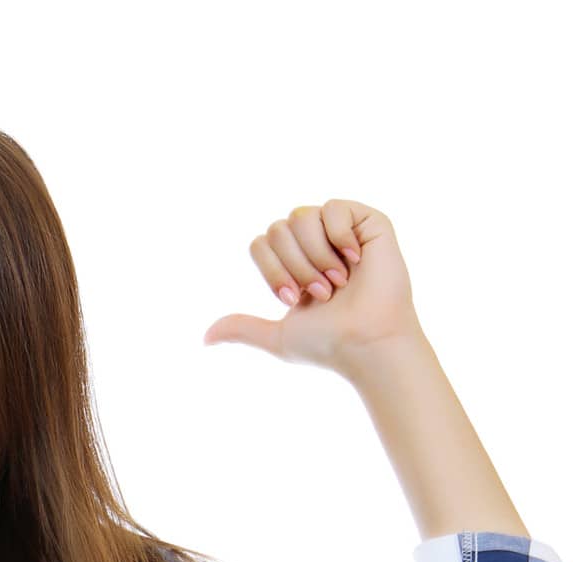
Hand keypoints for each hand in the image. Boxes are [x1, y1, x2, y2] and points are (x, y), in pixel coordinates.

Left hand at [202, 200, 422, 373]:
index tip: (293, 298)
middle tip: (320, 293)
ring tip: (337, 281)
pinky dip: (339, 236)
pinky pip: (333, 207)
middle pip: (277, 228)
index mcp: (293, 264)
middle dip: (293, 266)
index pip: (261, 243)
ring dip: (314, 256)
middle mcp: (315, 243)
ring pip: (300, 216)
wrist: (366, 341)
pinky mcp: (368, 221)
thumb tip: (205, 338)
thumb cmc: (327, 343)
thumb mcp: (276, 337)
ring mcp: (341, 231)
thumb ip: (242, 328)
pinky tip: (356, 259)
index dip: (272, 270)